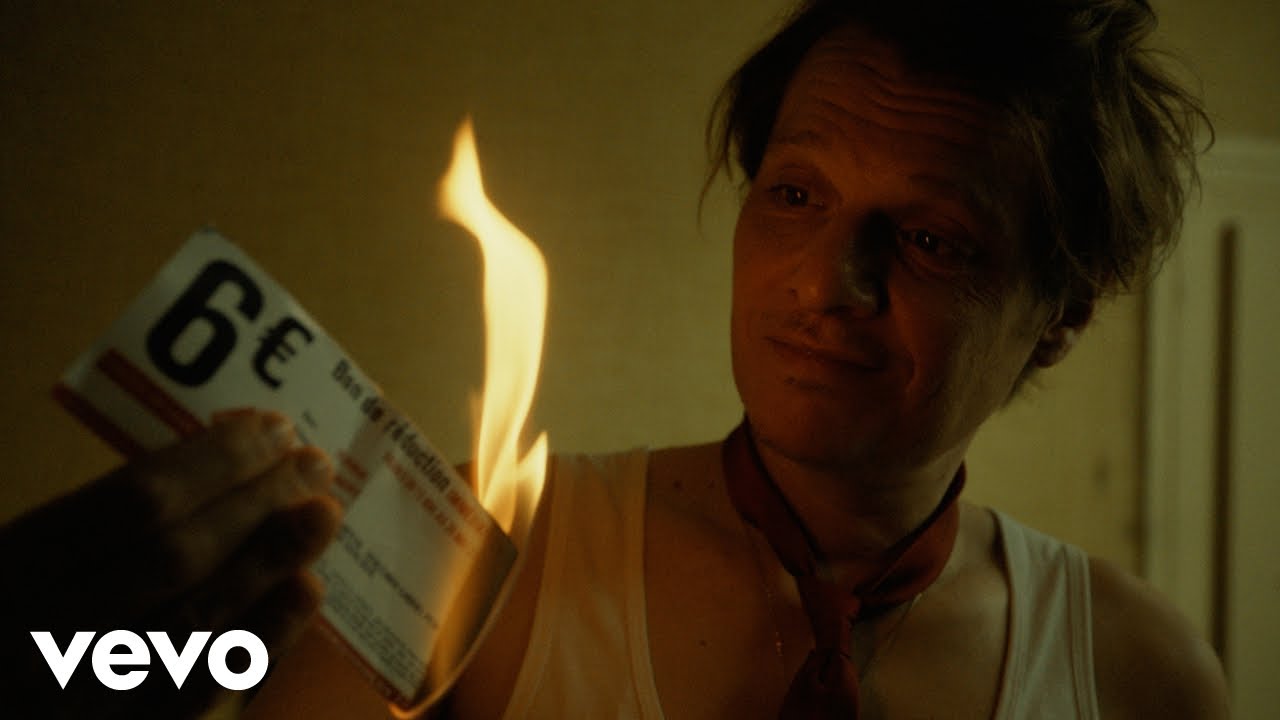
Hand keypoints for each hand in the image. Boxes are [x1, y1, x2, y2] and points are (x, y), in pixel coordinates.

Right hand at [0, 409, 343, 717]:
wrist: (7, 684)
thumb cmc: (33, 600)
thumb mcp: (46, 543)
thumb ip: (123, 508)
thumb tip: (239, 456)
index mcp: (18, 562)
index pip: (131, 502)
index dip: (215, 462)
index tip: (274, 429)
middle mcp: (47, 627)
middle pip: (174, 556)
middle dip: (256, 503)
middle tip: (314, 464)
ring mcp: (87, 685)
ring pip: (197, 622)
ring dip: (271, 561)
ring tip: (322, 515)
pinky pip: (206, 685)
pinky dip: (264, 633)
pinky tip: (306, 589)